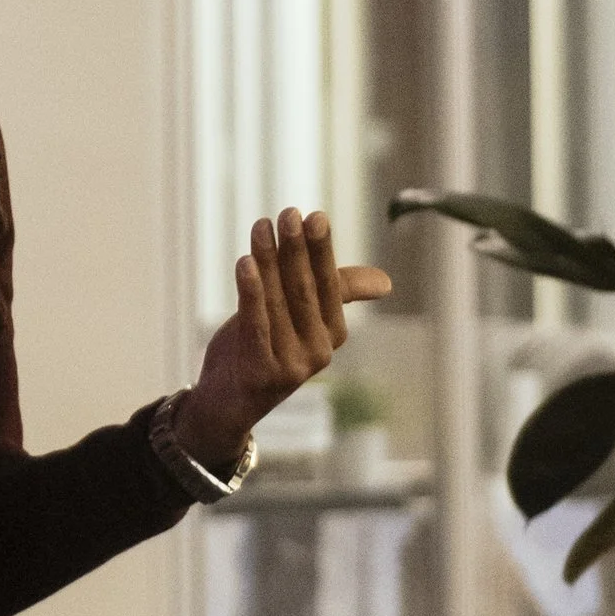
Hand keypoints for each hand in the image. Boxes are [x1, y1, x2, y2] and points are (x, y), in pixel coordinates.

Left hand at [178, 208, 392, 475]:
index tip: (313, 215)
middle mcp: (320, 351)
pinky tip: (244, 263)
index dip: (321, 250)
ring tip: (261, 226)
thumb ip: (334, 292)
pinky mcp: (262, 373)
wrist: (227, 402)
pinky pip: (256, 324)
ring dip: (268, 260)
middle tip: (288, 213)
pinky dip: (251, 291)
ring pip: (278, 302)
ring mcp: (292, 365)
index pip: (330, 284)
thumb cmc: (263, 348)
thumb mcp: (297, 317)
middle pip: (305, 289)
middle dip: (297, 249)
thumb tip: (387, 283)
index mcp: (333, 333)